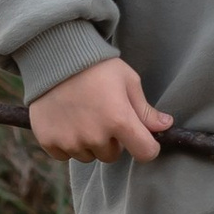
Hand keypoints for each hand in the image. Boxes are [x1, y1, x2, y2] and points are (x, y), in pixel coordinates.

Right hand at [29, 57, 169, 164]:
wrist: (55, 58)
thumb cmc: (97, 67)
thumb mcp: (128, 81)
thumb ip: (145, 109)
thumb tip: (165, 126)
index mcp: (119, 119)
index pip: (145, 153)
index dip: (148, 147)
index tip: (142, 139)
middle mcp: (95, 136)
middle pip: (112, 155)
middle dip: (112, 141)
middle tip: (104, 116)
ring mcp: (70, 141)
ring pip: (88, 156)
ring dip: (89, 143)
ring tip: (83, 116)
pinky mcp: (48, 142)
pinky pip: (64, 155)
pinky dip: (66, 143)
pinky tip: (66, 121)